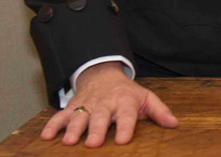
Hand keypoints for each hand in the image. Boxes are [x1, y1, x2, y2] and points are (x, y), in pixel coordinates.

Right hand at [40, 62, 177, 146]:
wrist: (103, 75)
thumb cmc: (127, 93)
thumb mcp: (146, 98)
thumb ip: (159, 111)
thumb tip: (174, 124)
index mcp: (125, 101)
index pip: (127, 115)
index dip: (125, 127)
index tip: (122, 140)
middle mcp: (105, 103)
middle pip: (100, 116)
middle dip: (95, 130)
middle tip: (93, 143)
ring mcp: (87, 105)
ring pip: (79, 116)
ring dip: (73, 129)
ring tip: (69, 142)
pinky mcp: (72, 107)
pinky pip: (60, 115)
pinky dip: (52, 125)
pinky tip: (46, 136)